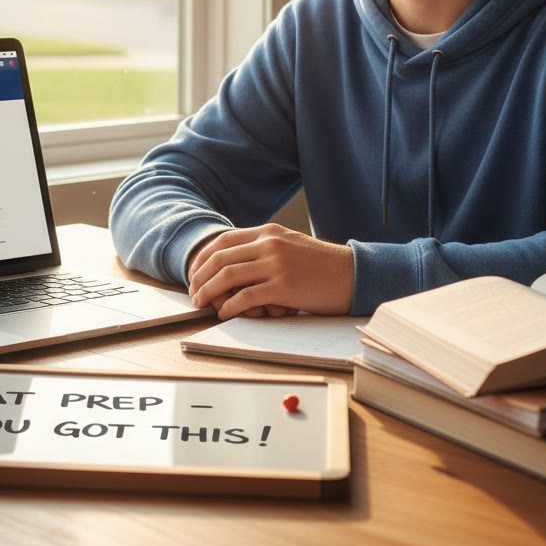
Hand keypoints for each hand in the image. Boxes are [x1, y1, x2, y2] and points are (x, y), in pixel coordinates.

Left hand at [187, 223, 354, 319]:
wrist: (352, 274)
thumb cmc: (322, 265)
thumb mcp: (291, 245)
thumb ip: (265, 247)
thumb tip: (236, 261)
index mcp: (269, 232)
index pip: (223, 240)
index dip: (203, 257)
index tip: (195, 272)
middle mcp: (269, 243)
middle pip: (220, 257)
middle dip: (200, 276)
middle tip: (193, 291)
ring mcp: (276, 264)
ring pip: (228, 275)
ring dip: (208, 291)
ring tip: (200, 302)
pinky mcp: (284, 286)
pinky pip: (246, 296)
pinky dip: (230, 306)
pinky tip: (225, 313)